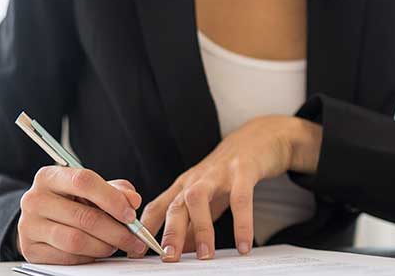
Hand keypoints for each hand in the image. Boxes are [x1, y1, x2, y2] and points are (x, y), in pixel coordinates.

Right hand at [18, 166, 148, 263]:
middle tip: (134, 239)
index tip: (130, 215)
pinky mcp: (30, 249)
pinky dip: (88, 257)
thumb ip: (115, 190)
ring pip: (76, 241)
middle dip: (116, 231)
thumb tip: (133, 200)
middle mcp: (34, 199)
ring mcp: (29, 226)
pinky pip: (67, 258)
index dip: (112, 199)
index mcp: (49, 176)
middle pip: (83, 216)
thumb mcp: (91, 189)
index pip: (83, 181)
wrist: (40, 219)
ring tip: (115, 245)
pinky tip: (95, 251)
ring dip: (103, 246)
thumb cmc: (70, 201)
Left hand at [139, 116, 321, 261]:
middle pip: (175, 205)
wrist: (257, 138)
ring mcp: (218, 174)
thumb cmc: (227, 173)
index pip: (157, 208)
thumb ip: (194, 224)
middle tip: (168, 257)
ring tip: (206, 255)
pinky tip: (243, 245)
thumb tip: (182, 251)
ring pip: (199, 198)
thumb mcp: (207, 199)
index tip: (137, 252)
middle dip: (170, 232)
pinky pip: (241, 198)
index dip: (145, 230)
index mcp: (183, 187)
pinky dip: (242, 223)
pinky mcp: (243, 171)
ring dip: (201, 228)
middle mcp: (196, 180)